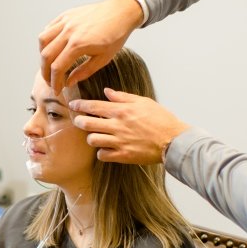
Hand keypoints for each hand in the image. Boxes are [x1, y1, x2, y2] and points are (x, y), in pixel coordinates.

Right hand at [39, 0, 144, 92]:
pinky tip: (52, 47)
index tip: (56, 90)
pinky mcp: (66, 15)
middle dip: (45, 72)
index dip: (54, 82)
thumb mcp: (103, 58)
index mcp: (78, 44)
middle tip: (50, 81)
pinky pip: (49, 28)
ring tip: (49, 64)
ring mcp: (66, 22)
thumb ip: (84, 72)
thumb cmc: (116, 35)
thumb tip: (68, 82)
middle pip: (46, 56)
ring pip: (43, 40)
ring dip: (43, 55)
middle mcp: (68, 32)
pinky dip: (46, 40)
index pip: (57, 68)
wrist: (121, 11)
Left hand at [69, 88, 188, 163]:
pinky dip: (101, 152)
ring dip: (91, 137)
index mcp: (122, 111)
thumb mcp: (143, 102)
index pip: (94, 106)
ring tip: (95, 135)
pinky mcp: (123, 156)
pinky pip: (102, 155)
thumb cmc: (161, 119)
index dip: (80, 105)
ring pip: (93, 140)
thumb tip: (106, 92)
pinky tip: (105, 148)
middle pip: (88, 123)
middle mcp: (118, 126)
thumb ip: (123, 97)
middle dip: (79, 121)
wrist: (174, 140)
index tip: (72, 105)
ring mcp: (120, 142)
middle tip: (79, 121)